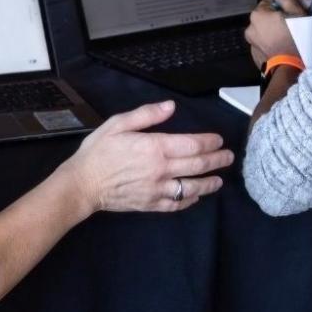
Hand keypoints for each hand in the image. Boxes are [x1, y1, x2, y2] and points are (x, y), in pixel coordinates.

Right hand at [63, 100, 234, 214]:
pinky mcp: (151, 204)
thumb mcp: (118, 124)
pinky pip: (177, 204)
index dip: (209, 142)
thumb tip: (171, 107)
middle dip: (217, 160)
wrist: (82, 184)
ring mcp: (157, 190)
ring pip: (192, 188)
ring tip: (219, 180)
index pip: (192, 145)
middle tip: (229, 157)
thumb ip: (146, 115)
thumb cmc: (98, 151)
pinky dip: (190, 200)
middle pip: (197, 165)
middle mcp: (161, 170)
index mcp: (155, 148)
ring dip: (209, 183)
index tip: (218, 140)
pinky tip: (196, 196)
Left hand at [244, 0, 308, 67]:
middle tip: (291, 27)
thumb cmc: (295, 39)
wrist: (291, 69)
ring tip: (287, 39)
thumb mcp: (297, 13)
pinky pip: (263, 45)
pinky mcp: (255, 56)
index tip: (290, 14)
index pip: (268, 3)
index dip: (281, 7)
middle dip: (275, 20)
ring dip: (272, 33)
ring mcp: (251, 44)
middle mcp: (250, 28)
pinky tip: (282, 49)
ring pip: (264, 32)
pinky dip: (270, 45)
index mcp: (258, 15)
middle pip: (265, 18)